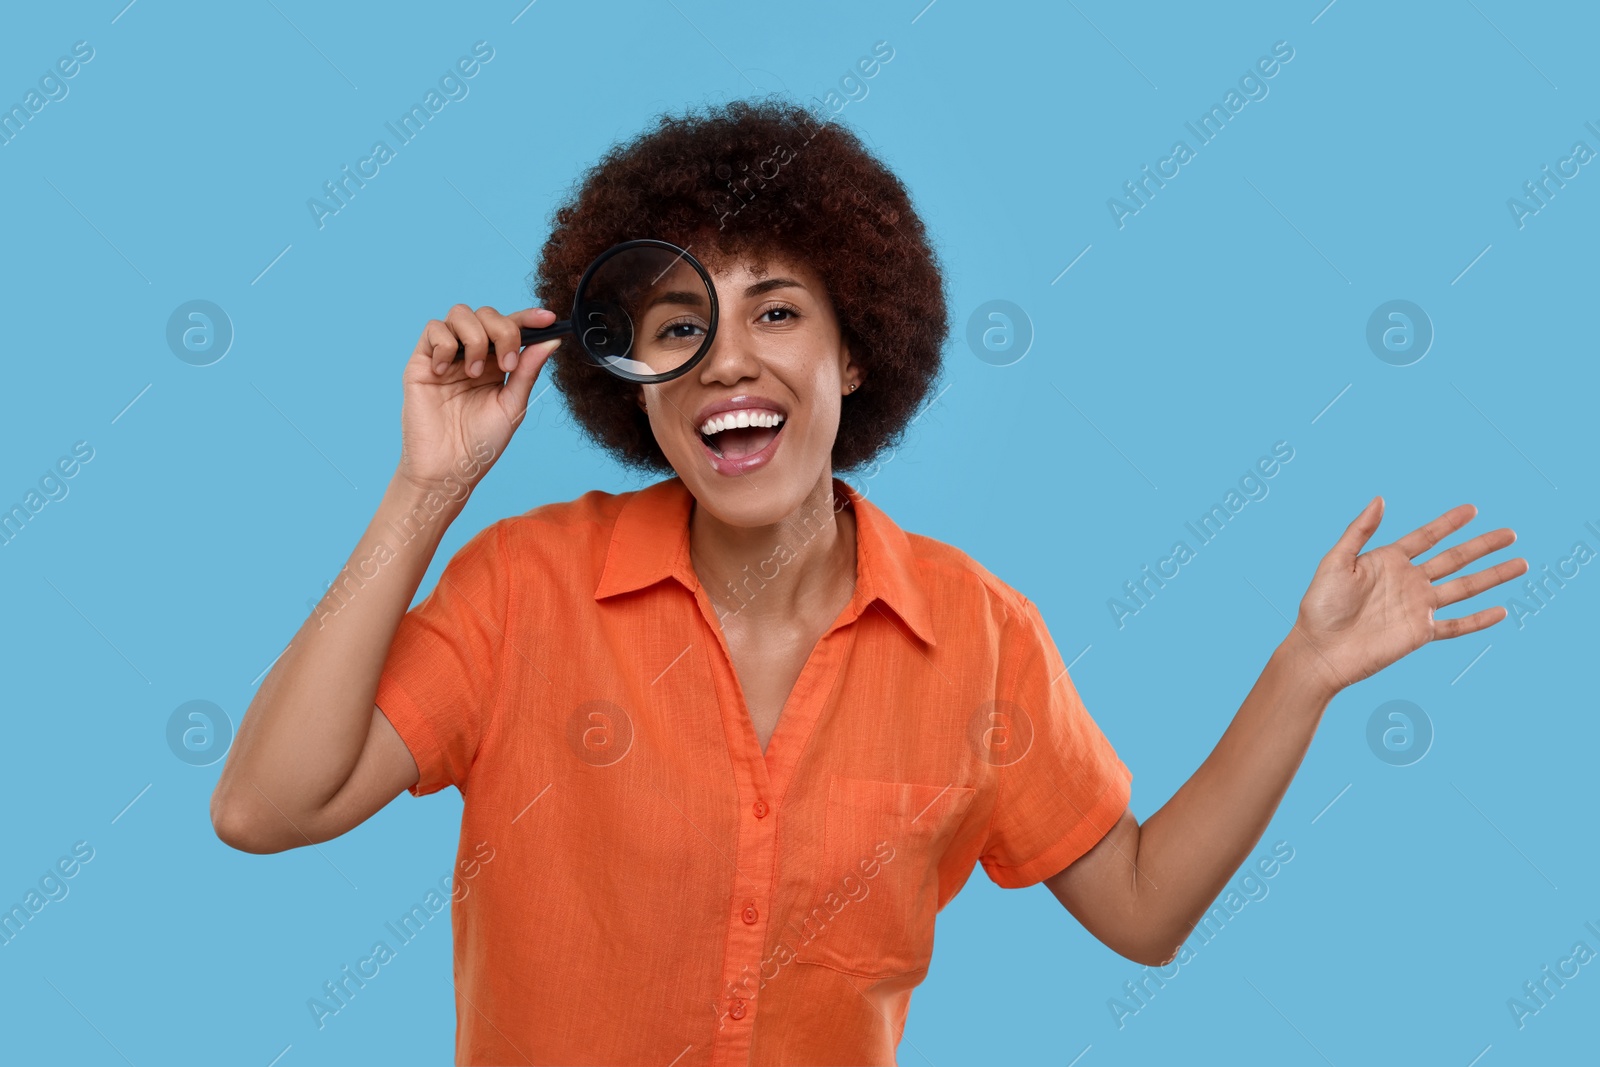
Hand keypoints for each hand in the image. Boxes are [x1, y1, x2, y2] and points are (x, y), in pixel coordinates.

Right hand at [395, 304, 560, 495]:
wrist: (449, 468)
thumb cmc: (481, 443)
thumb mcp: (512, 405)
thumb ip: (528, 370)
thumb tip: (552, 340)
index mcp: (497, 363)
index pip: (512, 327)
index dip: (529, 317)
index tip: (548, 318)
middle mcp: (472, 354)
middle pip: (487, 314)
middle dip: (504, 332)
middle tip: (507, 366)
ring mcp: (447, 356)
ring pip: (460, 314)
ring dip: (476, 339)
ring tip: (474, 373)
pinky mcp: (422, 361)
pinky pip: (433, 329)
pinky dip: (445, 345)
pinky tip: (446, 372)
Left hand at [1287, 497, 1526, 694]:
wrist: (1320, 649)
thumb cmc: (1321, 605)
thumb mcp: (1336, 561)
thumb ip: (1359, 531)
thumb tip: (1380, 499)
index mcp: (1388, 561)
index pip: (1426, 537)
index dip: (1449, 523)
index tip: (1472, 510)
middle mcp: (1408, 581)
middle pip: (1454, 559)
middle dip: (1482, 546)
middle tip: (1510, 534)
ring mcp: (1417, 607)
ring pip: (1464, 588)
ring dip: (1492, 577)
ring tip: (1520, 564)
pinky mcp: (1420, 633)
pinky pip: (1456, 626)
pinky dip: (1478, 620)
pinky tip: (1501, 611)